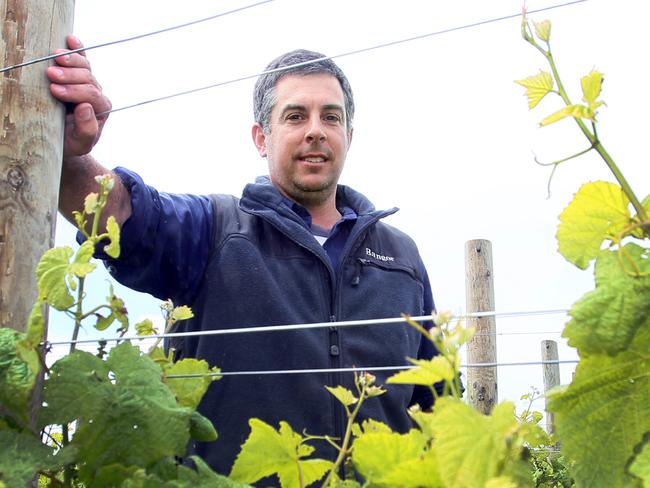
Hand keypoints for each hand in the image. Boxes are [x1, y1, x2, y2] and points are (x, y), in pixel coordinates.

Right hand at [47, 35, 111, 157]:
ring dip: (70, 60)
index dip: (74, 91)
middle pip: (88, 79)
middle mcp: (97, 95)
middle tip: (50, 74)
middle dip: (69, 75)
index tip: (54, 90)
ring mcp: (88, 83)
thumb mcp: (80, 144)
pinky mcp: (77, 76)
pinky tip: (71, 39)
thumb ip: (87, 130)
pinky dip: (77, 48)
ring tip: (54, 58)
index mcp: (101, 110)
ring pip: (85, 66)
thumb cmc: (72, 143)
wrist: (65, 140)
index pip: (91, 96)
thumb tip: (86, 107)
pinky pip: (81, 59)